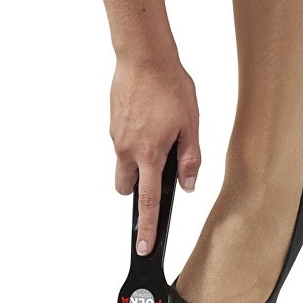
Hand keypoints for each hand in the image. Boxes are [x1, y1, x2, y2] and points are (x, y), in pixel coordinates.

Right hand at [110, 57, 200, 255]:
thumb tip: (188, 185)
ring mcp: (115, 136)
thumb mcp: (190, 125)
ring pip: (123, 163)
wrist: (144, 57)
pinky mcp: (112, 122)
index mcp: (149, 154)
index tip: (143, 246)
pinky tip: (149, 119)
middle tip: (156, 172)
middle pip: (126, 187)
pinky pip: (121, 142)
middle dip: (138, 189)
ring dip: (137, 162)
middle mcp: (126, 149)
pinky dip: (134, 141)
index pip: (146, 202)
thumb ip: (190, 158)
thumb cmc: (169, 87)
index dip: (146, 227)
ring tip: (159, 135)